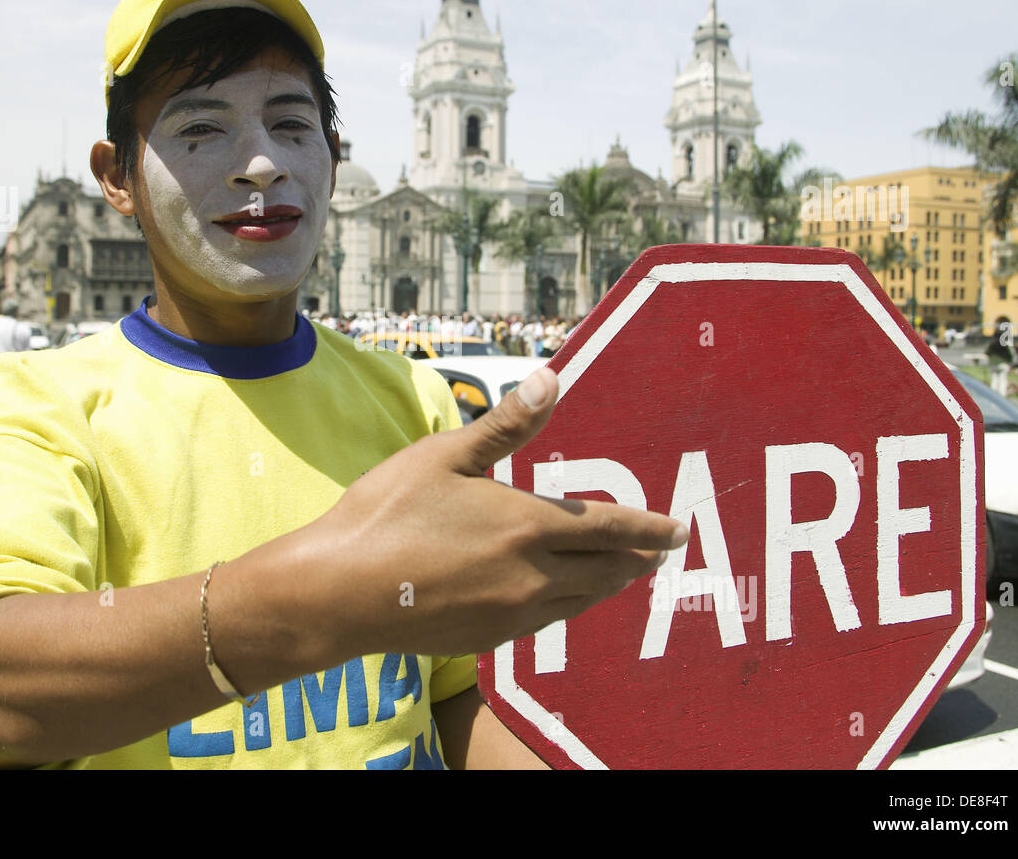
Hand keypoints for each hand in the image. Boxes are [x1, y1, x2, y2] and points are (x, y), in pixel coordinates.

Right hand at [290, 367, 687, 658]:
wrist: (339, 593)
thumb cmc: (385, 514)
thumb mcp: (444, 455)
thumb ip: (506, 425)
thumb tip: (552, 380)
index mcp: (526, 524)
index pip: (611, 528)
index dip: (650, 528)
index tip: (678, 529)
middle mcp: (533, 574)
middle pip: (608, 570)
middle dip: (638, 558)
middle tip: (658, 551)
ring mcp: (514, 612)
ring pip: (583, 599)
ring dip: (610, 584)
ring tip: (624, 573)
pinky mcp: (491, 637)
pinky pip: (551, 620)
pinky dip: (573, 603)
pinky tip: (565, 597)